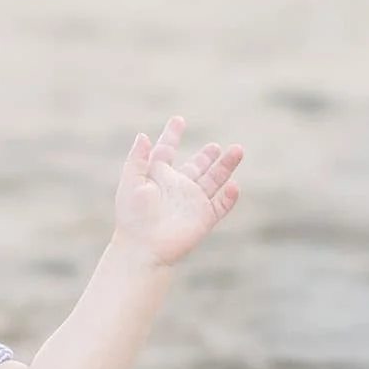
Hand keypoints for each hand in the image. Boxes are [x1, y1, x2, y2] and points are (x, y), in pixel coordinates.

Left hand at [113, 115, 242, 265]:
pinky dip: (229, 196)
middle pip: (197, 166)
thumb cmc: (132, 217)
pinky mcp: (204, 218)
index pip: (166, 150)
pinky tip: (234, 185)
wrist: (142, 248)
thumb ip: (137, 159)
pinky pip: (221, 205)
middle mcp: (177, 187)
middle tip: (215, 145)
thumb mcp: (131, 183)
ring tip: (237, 149)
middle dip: (207, 155)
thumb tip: (143, 135)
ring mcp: (192, 202)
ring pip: (214, 180)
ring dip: (226, 166)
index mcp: (158, 176)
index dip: (172, 135)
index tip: (178, 120)